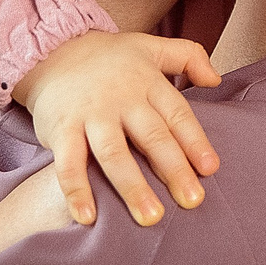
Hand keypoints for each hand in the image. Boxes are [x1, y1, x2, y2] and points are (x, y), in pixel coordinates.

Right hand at [14, 30, 221, 226]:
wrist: (49, 50)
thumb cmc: (108, 58)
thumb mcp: (149, 46)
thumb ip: (188, 56)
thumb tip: (216, 79)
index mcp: (147, 82)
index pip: (177, 114)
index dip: (195, 141)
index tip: (210, 168)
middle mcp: (121, 99)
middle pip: (152, 137)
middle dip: (174, 170)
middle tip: (192, 200)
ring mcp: (90, 115)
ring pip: (115, 154)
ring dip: (133, 187)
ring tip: (151, 218)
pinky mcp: (61, 129)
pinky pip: (68, 164)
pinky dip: (76, 191)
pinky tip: (87, 217)